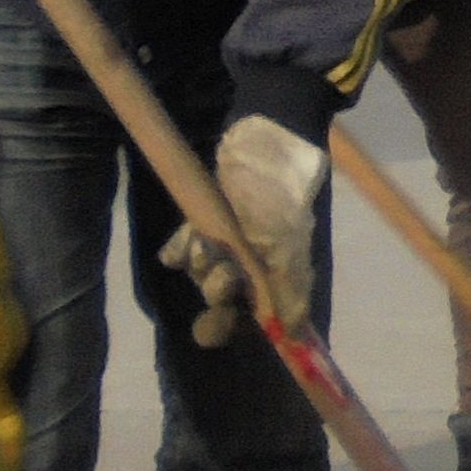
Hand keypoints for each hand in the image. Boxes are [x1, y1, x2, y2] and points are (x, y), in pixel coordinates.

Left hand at [159, 113, 326, 344]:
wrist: (268, 137)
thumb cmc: (280, 195)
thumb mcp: (288, 246)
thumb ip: (288, 291)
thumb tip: (292, 334)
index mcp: (277, 274)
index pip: (253, 317)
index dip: (232, 325)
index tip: (213, 327)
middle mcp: (252, 264)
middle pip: (222, 298)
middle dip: (216, 291)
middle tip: (223, 276)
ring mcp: (227, 242)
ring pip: (201, 271)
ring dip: (200, 262)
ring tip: (206, 241)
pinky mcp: (205, 219)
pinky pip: (183, 248)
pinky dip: (178, 250)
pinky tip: (178, 245)